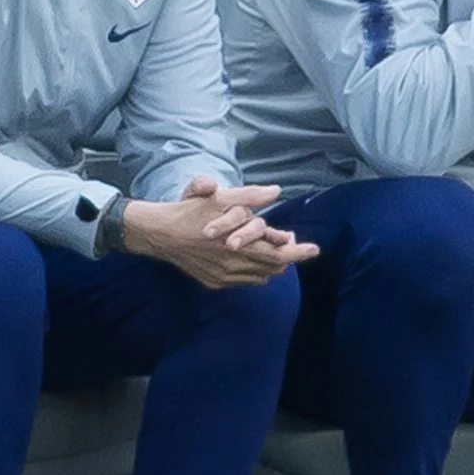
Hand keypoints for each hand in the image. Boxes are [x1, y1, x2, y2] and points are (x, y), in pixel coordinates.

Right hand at [125, 176, 315, 288]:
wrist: (159, 233)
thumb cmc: (190, 212)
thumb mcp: (219, 198)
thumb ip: (249, 196)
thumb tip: (276, 191)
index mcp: (238, 245)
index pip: (277, 255)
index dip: (298, 252)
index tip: (314, 249)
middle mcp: (233, 265)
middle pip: (272, 268)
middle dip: (287, 257)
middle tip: (293, 244)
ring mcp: (223, 277)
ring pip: (260, 276)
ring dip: (270, 265)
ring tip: (275, 250)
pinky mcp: (214, 283)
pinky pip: (244, 282)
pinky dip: (255, 273)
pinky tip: (255, 261)